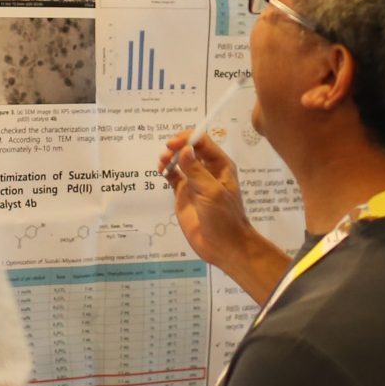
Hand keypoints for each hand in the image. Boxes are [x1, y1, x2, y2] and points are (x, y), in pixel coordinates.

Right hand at [157, 128, 260, 267]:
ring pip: (179, 161)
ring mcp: (194, 181)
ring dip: (169, 157)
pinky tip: (161, 171)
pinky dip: (165, 170)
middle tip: (166, 153)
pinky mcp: (183, 194)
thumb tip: (183, 149)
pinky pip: (172, 176)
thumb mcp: (212, 193)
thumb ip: (196, 171)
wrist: (224, 246)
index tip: (173, 144)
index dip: (187, 138)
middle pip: (190, 148)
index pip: (203, 142)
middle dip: (177, 146)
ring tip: (162, 163)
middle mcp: (207, 170)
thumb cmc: (224, 218)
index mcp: (220, 165)